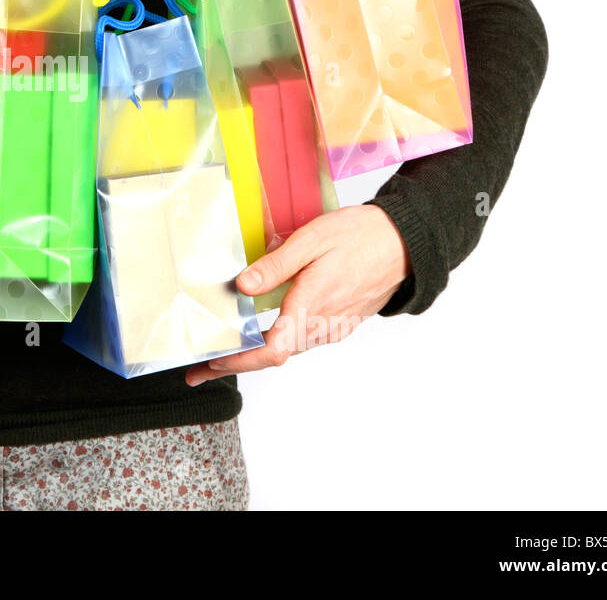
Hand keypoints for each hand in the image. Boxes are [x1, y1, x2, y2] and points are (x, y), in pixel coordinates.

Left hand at [186, 204, 410, 386]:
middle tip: (201, 370)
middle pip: (274, 356)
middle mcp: (324, 324)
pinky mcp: (340, 322)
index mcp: (312, 305)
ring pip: (289, 349)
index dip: (238, 362)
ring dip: (255, 355)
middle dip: (235, 364)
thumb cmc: (360, 236)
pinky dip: (277, 343)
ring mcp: (334, 326)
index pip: (270, 350)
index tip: (211, 365)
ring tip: (223, 353)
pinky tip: (260, 334)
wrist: (405, 241)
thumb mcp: (311, 240)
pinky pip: (304, 339)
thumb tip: (242, 286)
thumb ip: (275, 265)